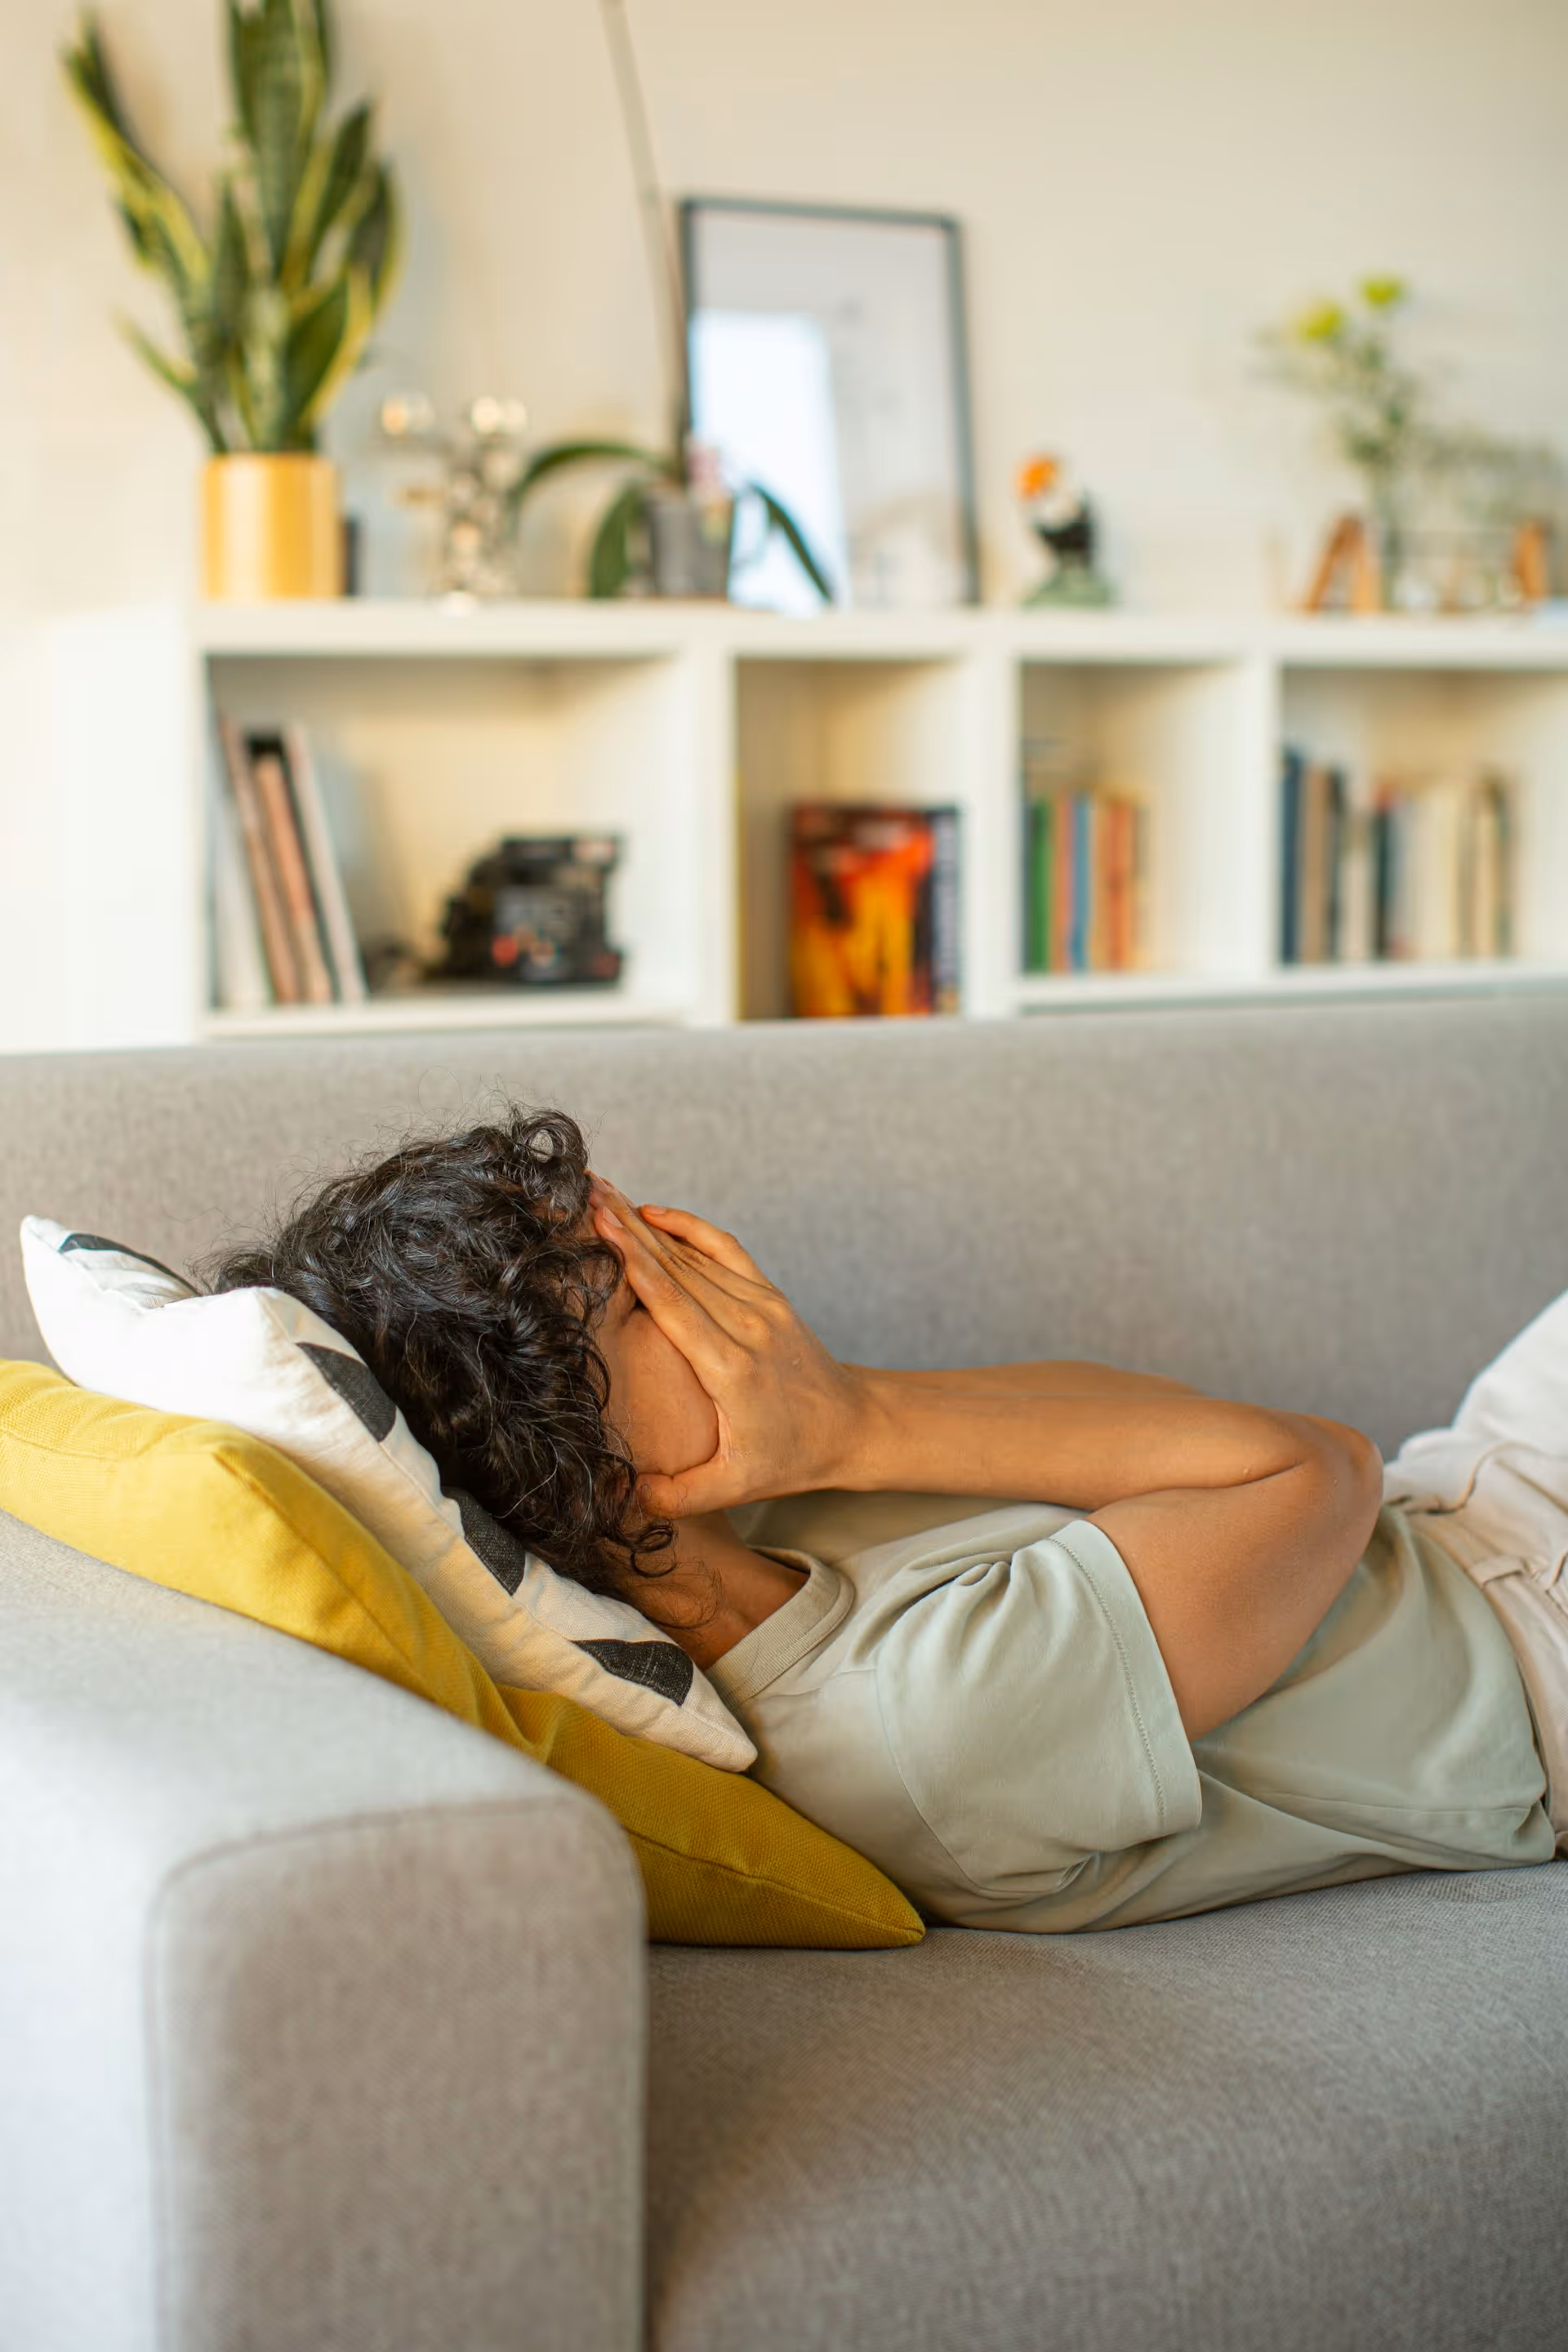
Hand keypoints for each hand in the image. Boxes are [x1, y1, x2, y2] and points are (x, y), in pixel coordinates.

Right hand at [588, 1179, 872, 1517]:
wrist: (854, 1427)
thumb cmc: (792, 1458)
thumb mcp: (735, 1488)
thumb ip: (679, 1496)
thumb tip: (625, 1497)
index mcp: (731, 1368)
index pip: (672, 1304)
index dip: (633, 1262)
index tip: (600, 1227)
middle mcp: (747, 1326)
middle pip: (676, 1267)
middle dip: (628, 1228)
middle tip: (584, 1193)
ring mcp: (761, 1305)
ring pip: (694, 1255)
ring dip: (647, 1223)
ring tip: (604, 1196)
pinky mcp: (769, 1295)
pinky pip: (724, 1250)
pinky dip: (689, 1227)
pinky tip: (654, 1212)